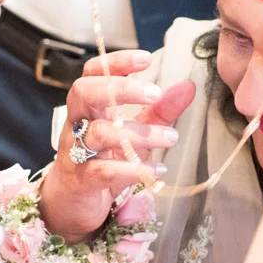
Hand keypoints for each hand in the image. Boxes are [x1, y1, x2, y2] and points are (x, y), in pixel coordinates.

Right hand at [37, 50, 195, 242]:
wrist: (73, 203)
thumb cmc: (104, 160)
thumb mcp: (134, 133)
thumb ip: (160, 111)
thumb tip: (188, 86)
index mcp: (90, 106)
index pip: (94, 73)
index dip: (116, 62)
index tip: (146, 59)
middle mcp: (77, 123)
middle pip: (84, 91)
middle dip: (120, 87)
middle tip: (155, 94)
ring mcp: (75, 151)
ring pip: (98, 132)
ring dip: (138, 133)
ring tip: (170, 138)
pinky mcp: (81, 180)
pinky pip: (104, 170)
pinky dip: (134, 169)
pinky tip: (158, 170)